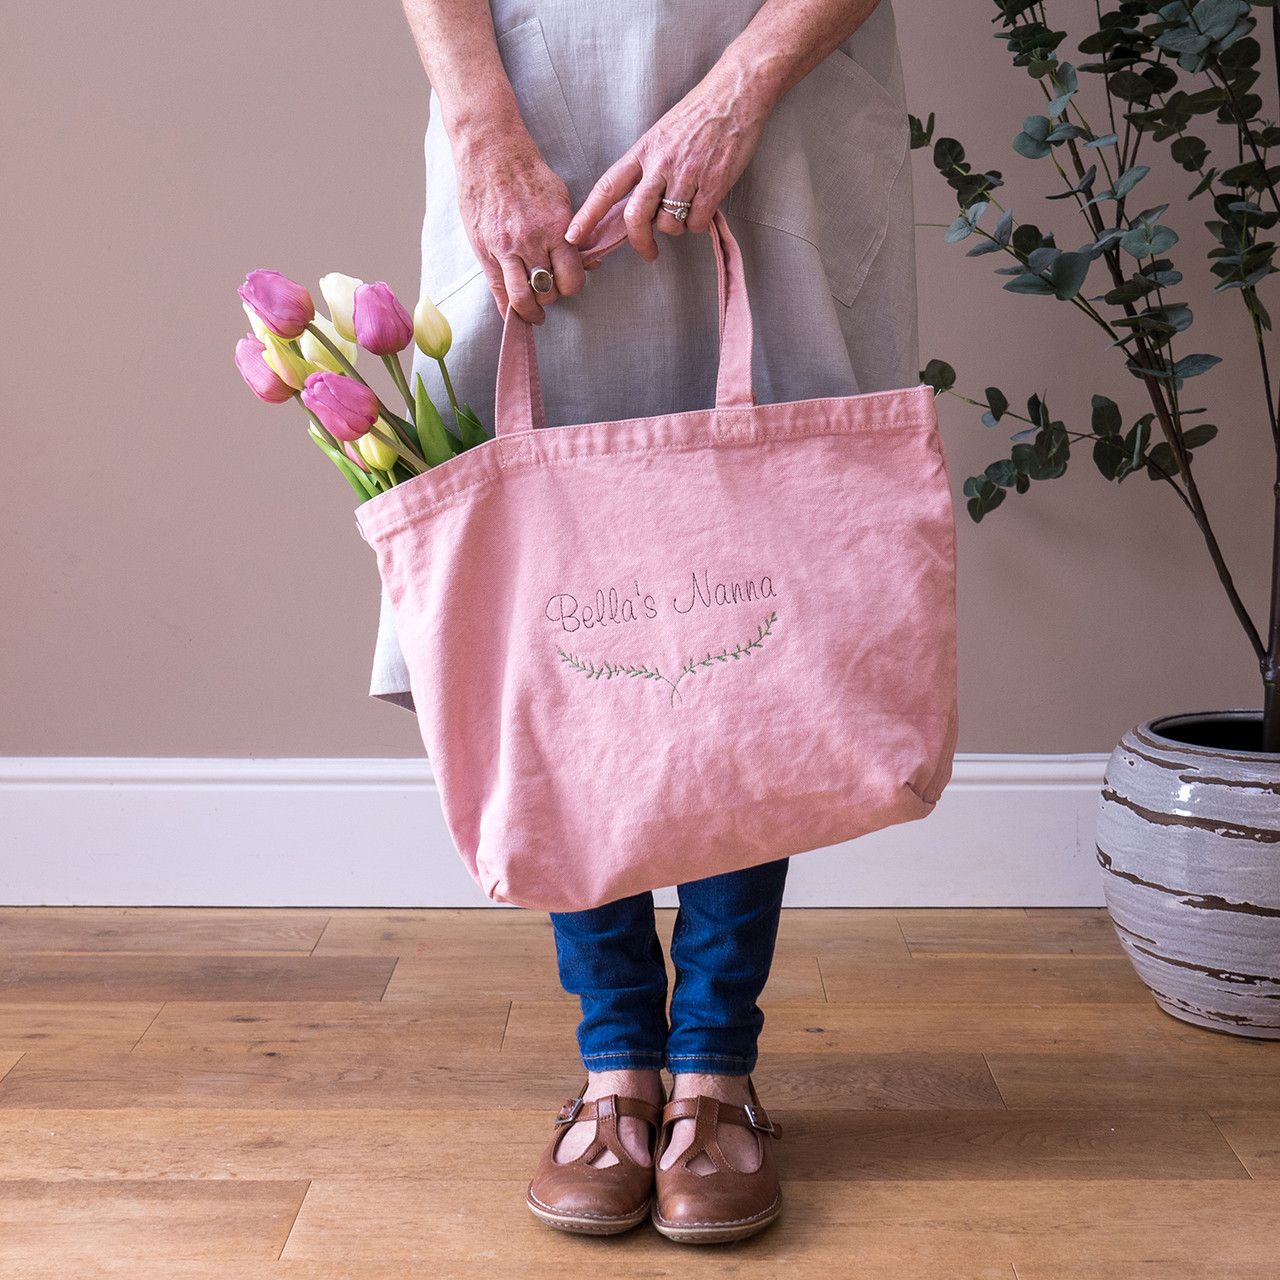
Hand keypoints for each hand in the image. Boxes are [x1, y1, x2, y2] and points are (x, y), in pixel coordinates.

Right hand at [454, 129, 586, 322]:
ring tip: (534, 312)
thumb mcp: (561, 199)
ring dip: (531, 309)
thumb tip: (588, 262)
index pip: (572, 278)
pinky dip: (507, 308)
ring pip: (522, 298)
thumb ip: (572, 233)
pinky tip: (513, 313)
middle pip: (548, 292)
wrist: (492, 152)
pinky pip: (497, 291)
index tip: (569, 284)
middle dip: (553, 297)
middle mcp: (531, 241)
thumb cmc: (529, 173)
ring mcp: (505, 248)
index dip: (573, 285)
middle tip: (551, 292)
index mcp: (555, 228)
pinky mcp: (484, 250)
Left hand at [567, 71, 770, 261]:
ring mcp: (686, 174)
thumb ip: (646, 167)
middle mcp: (660, 164)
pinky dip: (698, 223)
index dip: (588, 215)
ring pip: (668, 223)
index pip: (607, 187)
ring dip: (676, 227)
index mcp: (643, 151)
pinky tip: (704, 205)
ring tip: (687, 208)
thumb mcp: (661, 134)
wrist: (735, 94)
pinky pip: (696, 223)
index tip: (573, 236)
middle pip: (636, 216)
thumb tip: (637, 205)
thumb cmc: (698, 114)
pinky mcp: (712, 184)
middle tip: (648, 252)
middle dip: (639, 241)